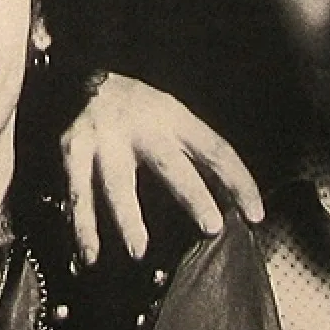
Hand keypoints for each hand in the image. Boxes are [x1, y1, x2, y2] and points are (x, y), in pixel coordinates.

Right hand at [60, 73, 263, 264]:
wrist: (77, 75)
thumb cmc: (134, 106)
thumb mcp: (170, 114)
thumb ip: (194, 150)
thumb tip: (228, 198)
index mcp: (172, 117)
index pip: (214, 150)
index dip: (238, 181)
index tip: (256, 214)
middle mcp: (140, 127)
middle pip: (169, 163)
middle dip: (191, 194)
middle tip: (211, 225)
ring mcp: (104, 139)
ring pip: (117, 182)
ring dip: (128, 217)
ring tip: (139, 250)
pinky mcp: (73, 151)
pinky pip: (78, 193)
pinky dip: (82, 225)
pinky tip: (90, 253)